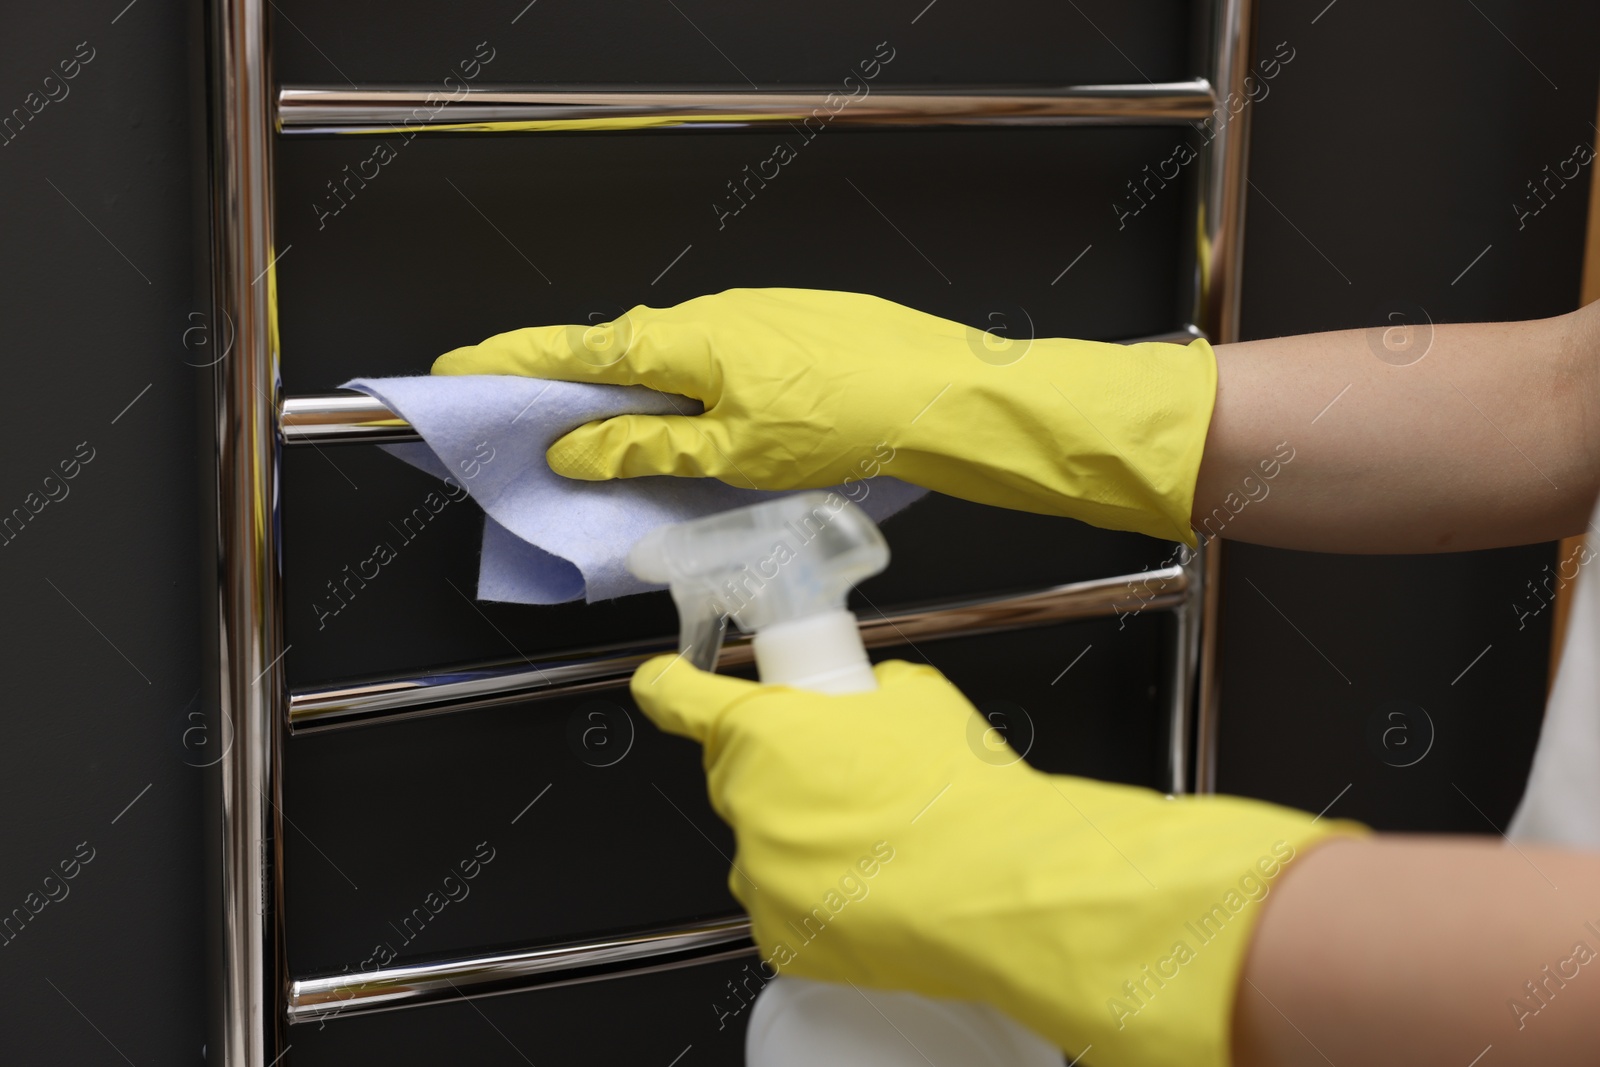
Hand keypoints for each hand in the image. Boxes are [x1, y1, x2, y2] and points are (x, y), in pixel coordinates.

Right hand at [433, 288, 1217, 544]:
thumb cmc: (840, 423)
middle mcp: (706, 315)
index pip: (573, 351)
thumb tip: (574, 448)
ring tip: (603, 434)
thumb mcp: (730, 454)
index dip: (511, 365)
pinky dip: (681, 387)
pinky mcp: (784, 329)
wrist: (939, 392)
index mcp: (680, 343)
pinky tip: (691, 421)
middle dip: (562, 382)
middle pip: (614, 351)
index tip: (455, 372)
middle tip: (520, 415)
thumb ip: (647, 450)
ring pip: (666, 356)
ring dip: (628, 390)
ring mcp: (748, 317)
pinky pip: (709, 357)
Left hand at [630, 654, 1364, 1066]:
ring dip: (802, 842)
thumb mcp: (916, 697)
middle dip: (780, 776)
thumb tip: (863, 703)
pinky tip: (875, 892)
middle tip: (847, 783)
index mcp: (763, 732)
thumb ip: (865, 692)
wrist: (998, 885)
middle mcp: (747, 805)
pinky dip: (820, 900)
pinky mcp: (782, 938)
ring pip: (765, 848)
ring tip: (877, 845)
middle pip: (737, 780)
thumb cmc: (959, 791)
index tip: (658, 685)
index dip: (668, 688)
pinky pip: (788, 908)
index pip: (679, 698)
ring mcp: (761, 876)